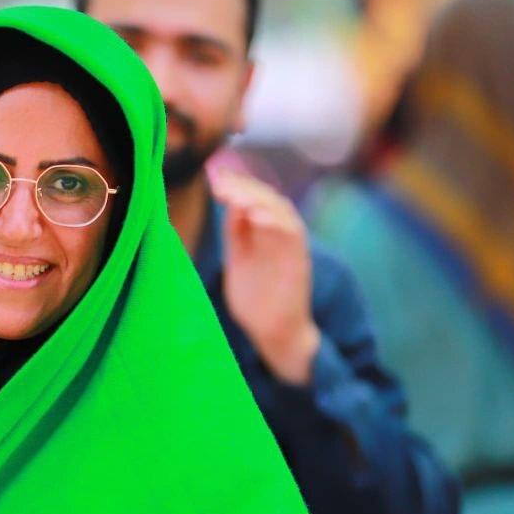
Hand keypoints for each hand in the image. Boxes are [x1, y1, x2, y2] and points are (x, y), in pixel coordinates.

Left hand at [207, 166, 319, 384]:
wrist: (274, 333)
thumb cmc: (255, 299)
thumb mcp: (238, 260)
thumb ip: (236, 234)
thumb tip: (230, 203)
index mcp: (263, 235)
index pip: (253, 200)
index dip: (236, 186)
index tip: (214, 179)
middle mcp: (279, 236)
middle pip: (267, 200)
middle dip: (244, 188)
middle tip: (221, 184)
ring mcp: (291, 248)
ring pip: (282, 211)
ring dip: (259, 200)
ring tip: (236, 196)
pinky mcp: (299, 262)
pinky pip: (292, 235)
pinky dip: (275, 222)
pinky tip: (255, 217)